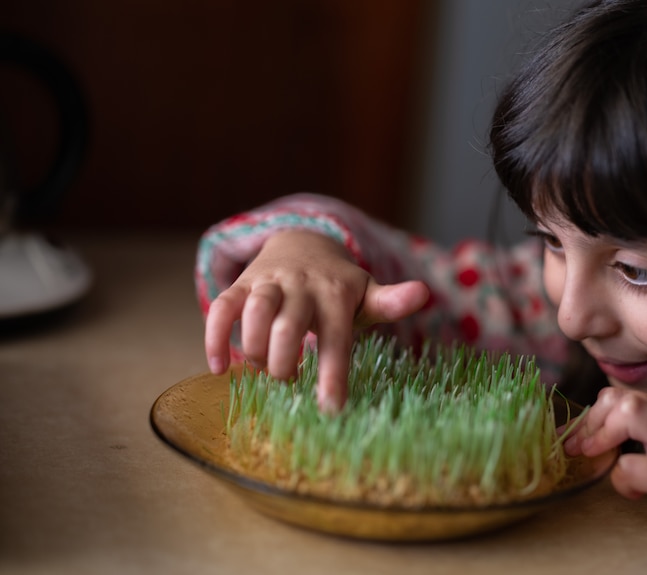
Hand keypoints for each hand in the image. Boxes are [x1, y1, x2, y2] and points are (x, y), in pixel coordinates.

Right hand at [204, 230, 428, 410]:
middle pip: (288, 326)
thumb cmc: (337, 286)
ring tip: (261, 370)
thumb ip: (391, 301)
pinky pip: (222, 307)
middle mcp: (302, 286)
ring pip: (254, 312)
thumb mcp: (366, 293)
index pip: (337, 340)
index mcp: (336, 295)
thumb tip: (424, 293)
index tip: (331, 411)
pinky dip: (214, 338)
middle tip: (289, 380)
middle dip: (284, 362)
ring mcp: (269, 283)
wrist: (301, 242)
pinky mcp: (241, 284)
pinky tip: (217, 368)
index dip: (333, 375)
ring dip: (253, 350)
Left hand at [565, 387, 646, 574]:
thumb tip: (596, 438)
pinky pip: (632, 466)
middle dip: (590, 424)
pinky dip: (622, 481)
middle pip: (620, 398)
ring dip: (603, 438)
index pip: (622, 396)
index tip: (578, 440)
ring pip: (629, 414)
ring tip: (601, 462)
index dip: (592, 417)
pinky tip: (636, 495)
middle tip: (580, 451)